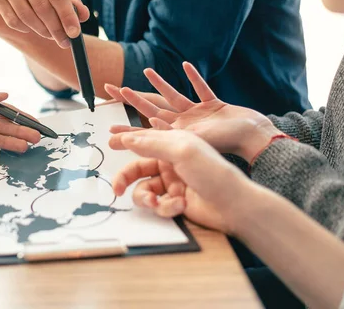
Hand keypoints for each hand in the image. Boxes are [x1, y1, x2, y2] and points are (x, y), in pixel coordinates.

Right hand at [0, 0, 90, 47]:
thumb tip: (83, 17)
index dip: (67, 16)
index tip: (75, 34)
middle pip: (41, 7)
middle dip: (56, 28)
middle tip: (65, 42)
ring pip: (26, 16)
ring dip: (42, 31)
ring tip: (52, 36)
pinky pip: (12, 20)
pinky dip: (26, 28)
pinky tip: (34, 28)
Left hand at [107, 62, 279, 161]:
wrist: (254, 137)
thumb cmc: (225, 142)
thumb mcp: (192, 141)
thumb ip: (168, 138)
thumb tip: (140, 137)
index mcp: (176, 134)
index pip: (145, 131)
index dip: (127, 129)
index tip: (109, 128)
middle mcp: (184, 124)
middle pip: (153, 108)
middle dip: (134, 100)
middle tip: (116, 89)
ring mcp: (199, 114)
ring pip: (174, 95)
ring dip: (160, 83)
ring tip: (146, 71)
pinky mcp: (214, 105)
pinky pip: (201, 88)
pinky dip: (194, 77)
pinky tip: (186, 65)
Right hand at [110, 129, 252, 233]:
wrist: (234, 205)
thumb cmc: (213, 172)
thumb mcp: (182, 150)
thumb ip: (152, 144)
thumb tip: (128, 138)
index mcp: (173, 144)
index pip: (143, 140)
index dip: (126, 141)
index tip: (109, 143)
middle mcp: (170, 163)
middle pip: (137, 169)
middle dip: (126, 179)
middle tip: (117, 189)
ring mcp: (172, 183)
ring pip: (144, 190)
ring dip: (148, 198)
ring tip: (157, 202)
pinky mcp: (174, 202)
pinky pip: (157, 204)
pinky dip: (166, 206)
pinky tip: (180, 205)